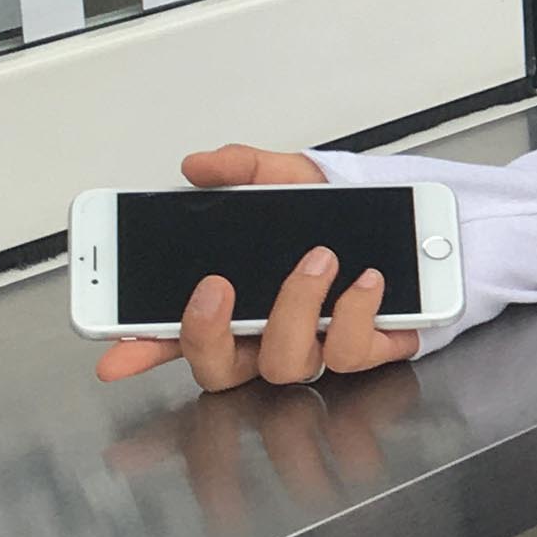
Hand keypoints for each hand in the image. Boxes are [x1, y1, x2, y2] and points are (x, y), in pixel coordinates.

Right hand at [92, 144, 422, 392]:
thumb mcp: (289, 182)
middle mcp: (269, 336)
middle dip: (207, 333)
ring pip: (284, 361)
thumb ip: (242, 171)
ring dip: (295, 306)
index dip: (142, 351)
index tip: (115, 355)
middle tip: (215, 286)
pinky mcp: (366, 351)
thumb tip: (199, 166)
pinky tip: (366, 278)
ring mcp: (315, 349)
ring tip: (320, 258)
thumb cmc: (347, 219)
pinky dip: (356, 312)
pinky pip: (351, 353)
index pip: (176, 337)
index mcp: (238, 305)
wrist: (421, 230)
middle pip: (217, 370)